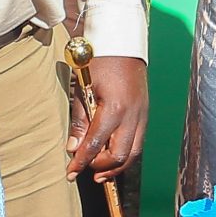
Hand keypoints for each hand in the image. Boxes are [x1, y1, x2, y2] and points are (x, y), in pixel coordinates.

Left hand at [68, 54, 147, 180]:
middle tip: (86, 172)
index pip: (96, 144)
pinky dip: (126, 152)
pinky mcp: (145, 113)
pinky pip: (138, 141)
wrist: (122, 42)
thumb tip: (73, 148)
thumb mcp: (82, 89)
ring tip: (101, 174)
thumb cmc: (99, 61)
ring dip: (117, 166)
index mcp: (115, 108)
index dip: (82, 162)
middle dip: (102, 168)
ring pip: (134, 152)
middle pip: (120, 155)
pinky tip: (113, 156)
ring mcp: (142, 114)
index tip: (70, 173)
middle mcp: (133, 115)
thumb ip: (79, 121)